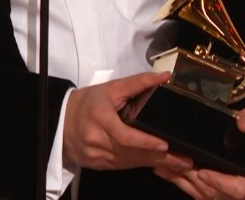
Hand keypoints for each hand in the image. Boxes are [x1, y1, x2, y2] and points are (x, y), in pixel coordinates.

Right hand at [62, 71, 192, 172]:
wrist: (61, 121)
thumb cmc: (88, 102)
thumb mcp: (112, 88)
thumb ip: (139, 82)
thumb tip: (164, 76)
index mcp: (100, 118)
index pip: (125, 136)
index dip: (145, 142)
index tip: (164, 144)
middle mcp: (96, 139)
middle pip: (131, 153)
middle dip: (159, 158)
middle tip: (184, 160)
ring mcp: (96, 155)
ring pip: (129, 163)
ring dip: (153, 163)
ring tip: (177, 163)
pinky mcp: (98, 164)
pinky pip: (123, 167)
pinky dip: (140, 164)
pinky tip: (155, 162)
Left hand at [154, 108, 244, 198]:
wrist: (237, 150)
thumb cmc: (243, 139)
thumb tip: (243, 123)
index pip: (237, 189)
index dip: (219, 183)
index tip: (202, 172)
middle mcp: (238, 193)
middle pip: (212, 192)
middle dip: (193, 180)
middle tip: (178, 164)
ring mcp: (221, 196)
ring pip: (198, 192)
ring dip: (181, 178)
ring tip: (164, 162)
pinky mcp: (207, 196)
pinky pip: (189, 190)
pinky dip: (175, 179)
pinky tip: (161, 168)